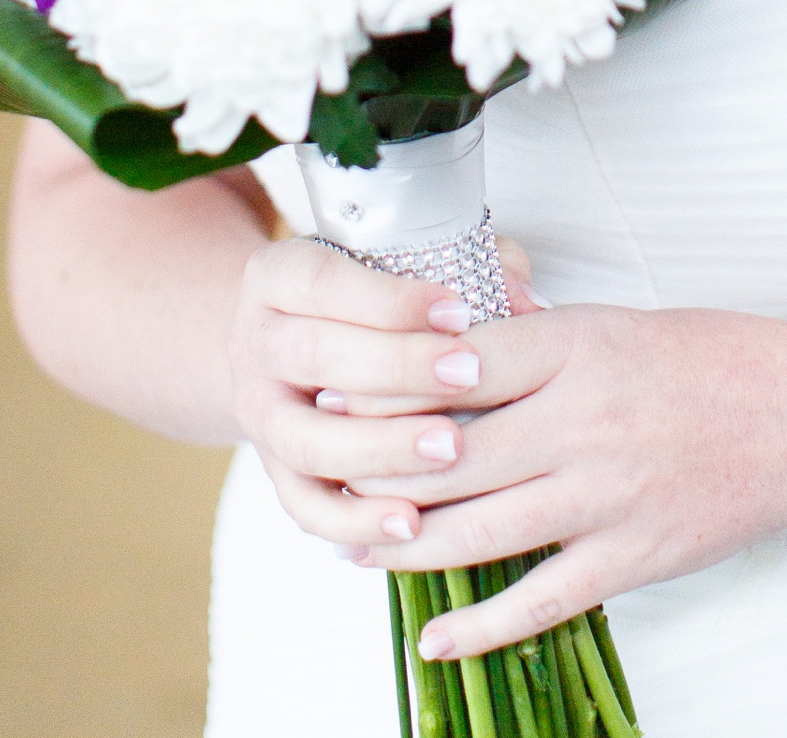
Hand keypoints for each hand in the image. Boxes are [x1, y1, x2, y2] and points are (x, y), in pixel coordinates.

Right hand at [228, 236, 544, 553]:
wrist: (288, 350)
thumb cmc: (363, 302)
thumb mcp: (395, 264)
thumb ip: (464, 267)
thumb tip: (529, 301)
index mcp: (279, 277)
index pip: (322, 281)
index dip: (389, 299)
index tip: (459, 312)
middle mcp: (257, 342)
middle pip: (312, 355)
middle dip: (397, 368)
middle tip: (470, 375)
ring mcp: (261, 413)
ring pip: (305, 439)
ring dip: (381, 449)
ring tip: (451, 451)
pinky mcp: (275, 472)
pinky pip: (306, 506)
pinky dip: (356, 520)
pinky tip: (413, 522)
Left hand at [354, 299, 786, 660]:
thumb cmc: (694, 362)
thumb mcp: (598, 324)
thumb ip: (518, 341)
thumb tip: (428, 350)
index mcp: (569, 350)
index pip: (451, 367)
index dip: (383, 387)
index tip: (332, 396)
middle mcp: (582, 423)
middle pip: (450, 457)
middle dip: (378, 472)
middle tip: (327, 478)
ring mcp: (607, 497)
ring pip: (481, 532)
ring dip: (409, 546)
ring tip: (360, 548)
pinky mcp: (634, 557)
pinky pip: (542, 600)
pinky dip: (481, 625)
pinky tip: (434, 637)